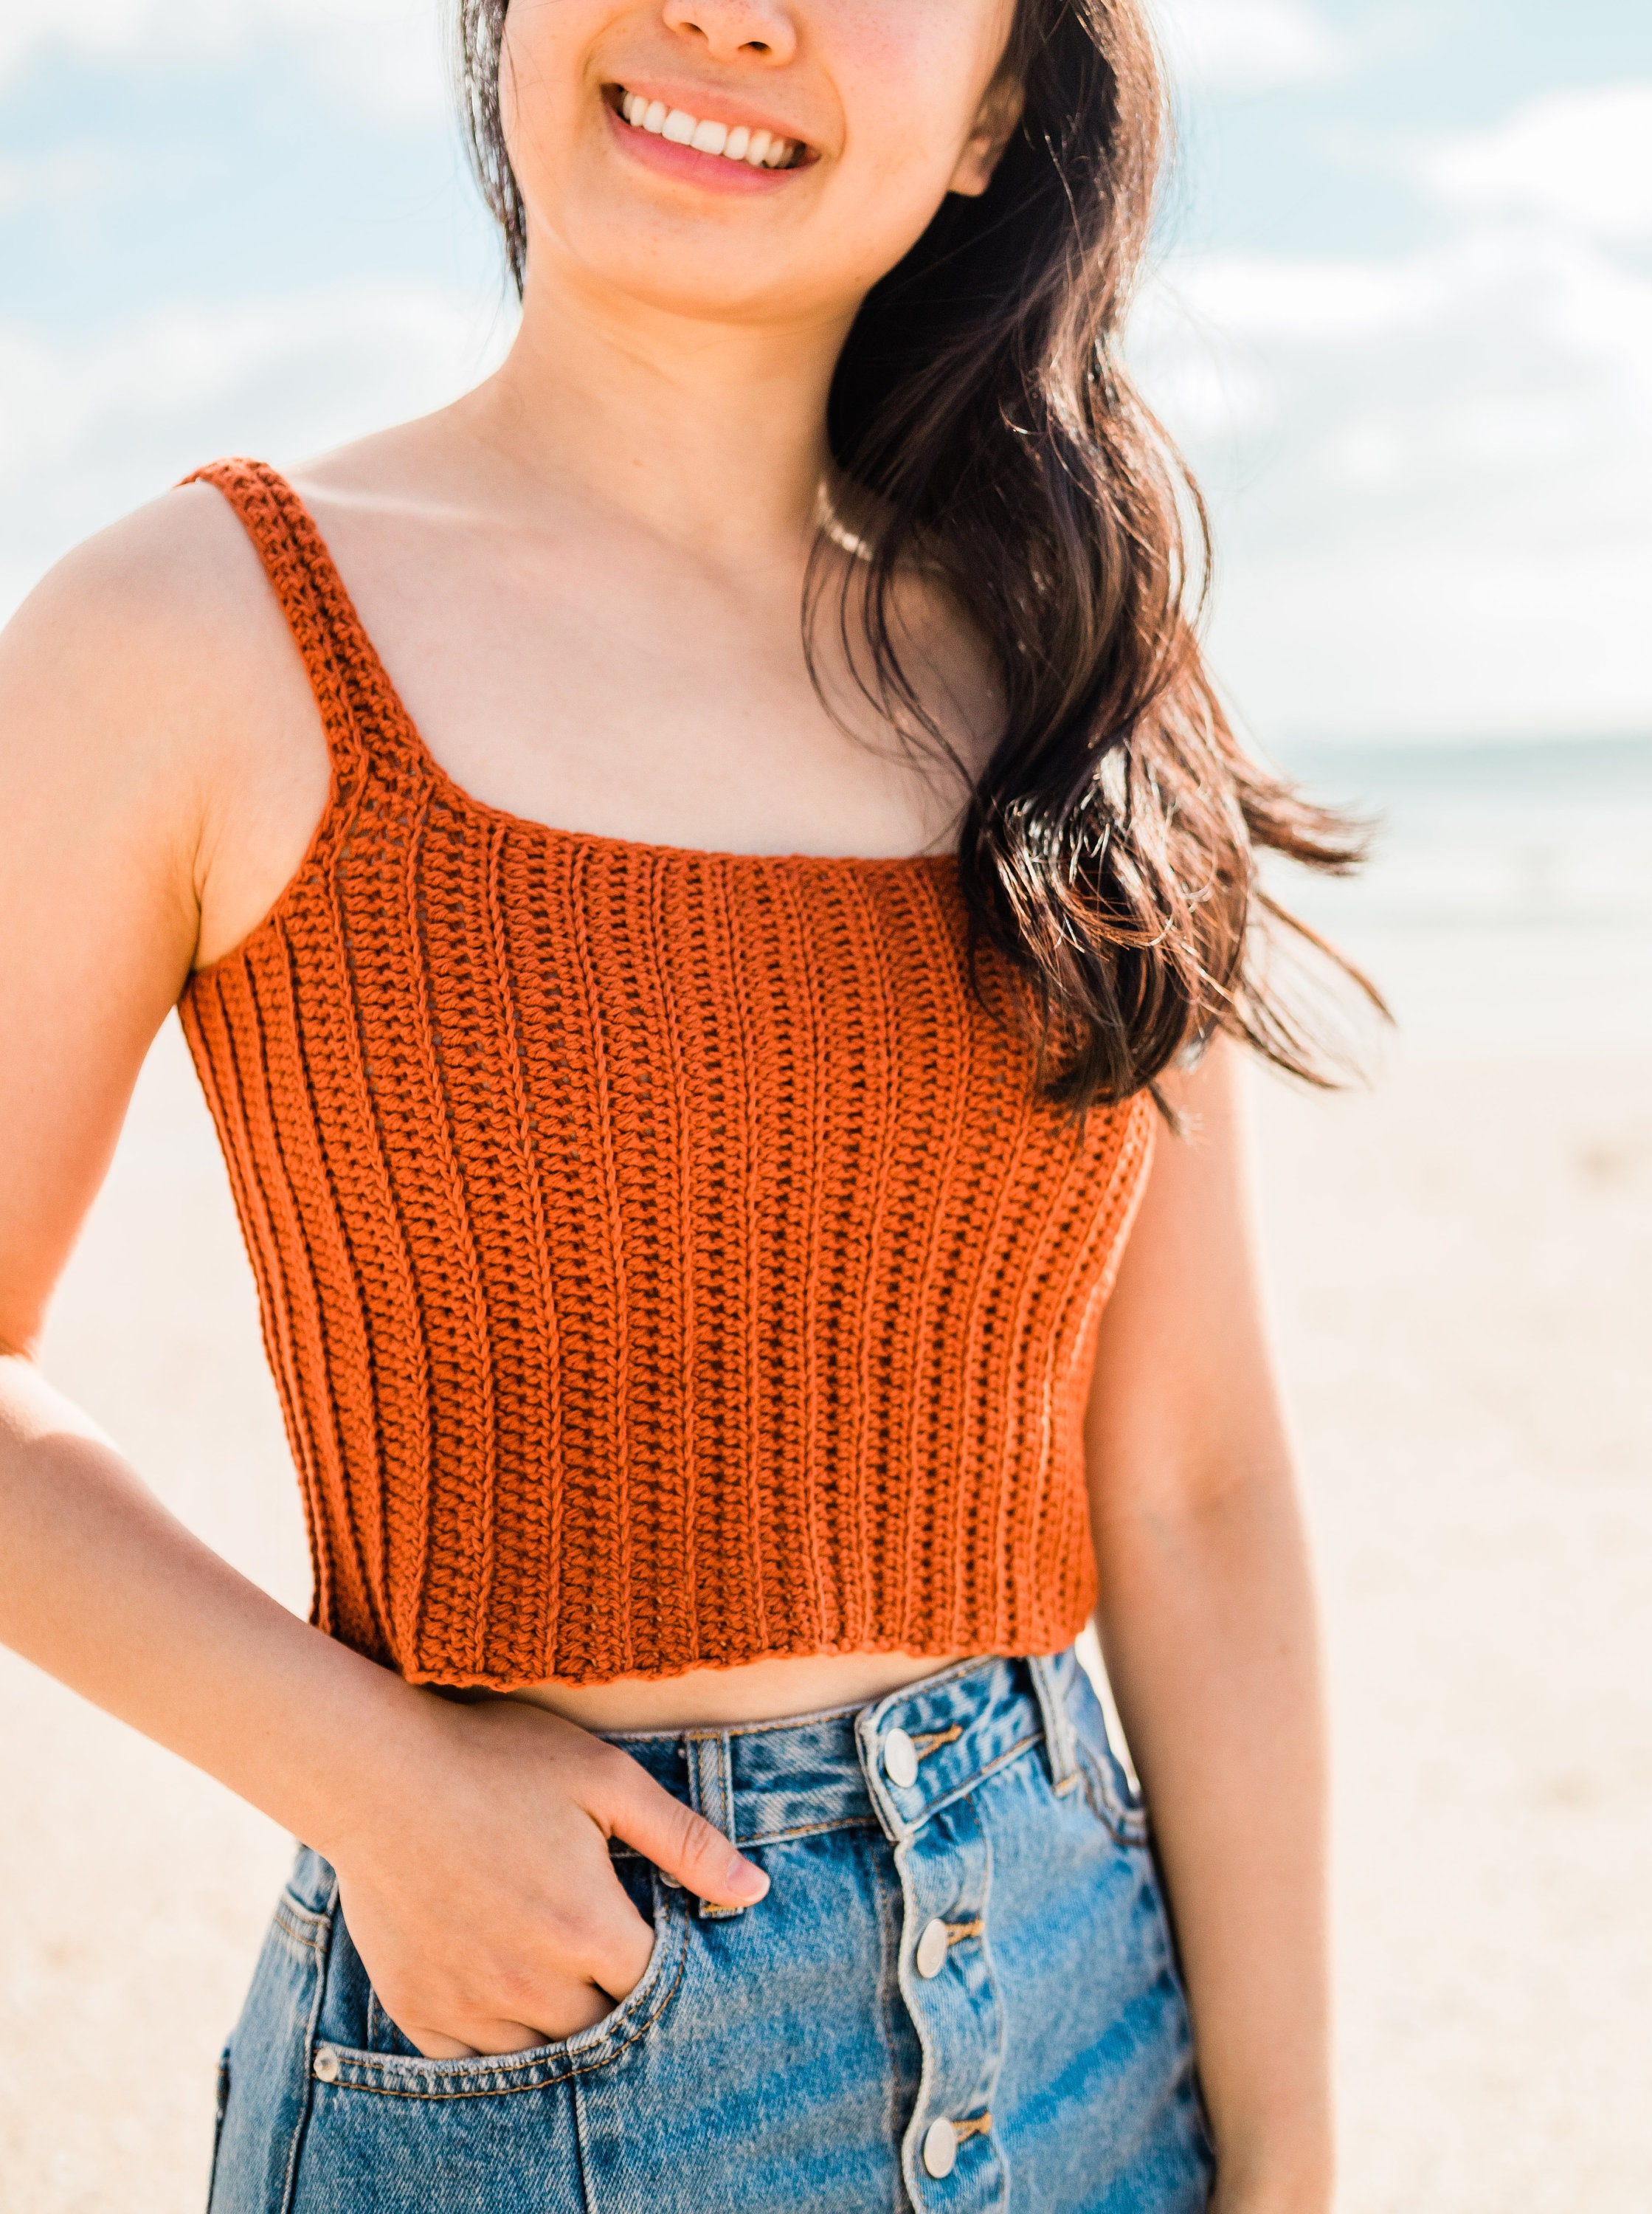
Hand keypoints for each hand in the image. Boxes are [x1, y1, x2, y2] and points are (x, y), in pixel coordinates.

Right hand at [323, 1692, 767, 2058]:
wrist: (376, 1770)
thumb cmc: (498, 1760)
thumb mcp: (606, 1779)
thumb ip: (685, 1840)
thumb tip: (756, 1891)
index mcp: (587, 1927)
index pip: (655, 1987)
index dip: (665, 1963)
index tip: (653, 1930)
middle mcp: (532, 1983)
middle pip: (603, 2028)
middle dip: (616, 1996)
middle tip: (604, 1948)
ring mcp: (471, 2004)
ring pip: (542, 2052)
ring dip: (560, 2022)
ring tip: (557, 1967)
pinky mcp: (420, 2010)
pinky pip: (474, 2061)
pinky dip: (498, 2038)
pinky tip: (504, 1988)